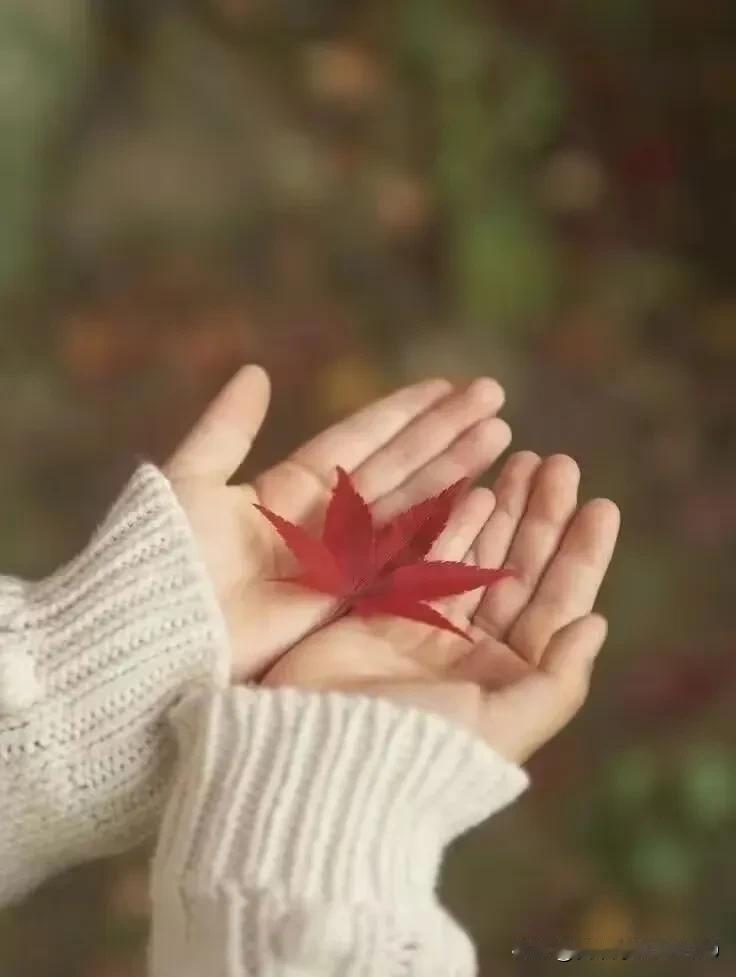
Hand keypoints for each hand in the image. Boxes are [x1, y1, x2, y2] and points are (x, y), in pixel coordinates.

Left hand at [163, 364, 510, 679]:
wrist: (161, 632)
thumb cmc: (165, 555)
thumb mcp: (191, 477)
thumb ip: (226, 427)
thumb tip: (256, 371)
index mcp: (288, 487)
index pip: (359, 438)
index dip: (402, 411)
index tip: (446, 385)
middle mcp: (324, 520)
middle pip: (396, 464)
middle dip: (444, 431)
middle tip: (494, 395)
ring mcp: (342, 558)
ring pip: (410, 503)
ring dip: (454, 467)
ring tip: (500, 432)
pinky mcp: (351, 597)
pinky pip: (405, 553)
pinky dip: (442, 525)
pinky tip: (480, 494)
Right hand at [261, 452, 620, 764]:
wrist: (325, 759)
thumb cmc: (421, 750)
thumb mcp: (504, 727)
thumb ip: (558, 681)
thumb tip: (595, 624)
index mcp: (508, 676)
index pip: (557, 604)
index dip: (581, 555)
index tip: (601, 504)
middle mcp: (472, 647)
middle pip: (517, 568)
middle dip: (540, 517)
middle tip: (558, 464)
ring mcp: (426, 624)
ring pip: (475, 552)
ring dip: (502, 508)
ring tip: (524, 461)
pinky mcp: (381, 609)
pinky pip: (423, 554)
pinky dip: (450, 522)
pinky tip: (474, 488)